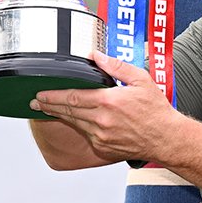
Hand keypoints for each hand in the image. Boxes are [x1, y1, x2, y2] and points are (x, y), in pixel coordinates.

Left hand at [30, 52, 183, 162]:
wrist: (166, 139)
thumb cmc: (157, 111)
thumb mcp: (140, 80)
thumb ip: (116, 66)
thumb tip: (97, 56)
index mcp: (108, 101)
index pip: (72, 97)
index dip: (53, 95)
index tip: (40, 92)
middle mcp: (101, 120)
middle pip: (68, 111)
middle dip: (49, 105)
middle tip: (35, 101)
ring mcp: (101, 136)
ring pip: (74, 123)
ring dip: (59, 115)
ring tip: (47, 108)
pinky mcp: (103, 147)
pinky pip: (84, 133)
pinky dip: (76, 125)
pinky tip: (71, 120)